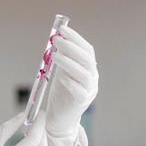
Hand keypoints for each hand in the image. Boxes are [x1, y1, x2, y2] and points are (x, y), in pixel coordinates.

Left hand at [46, 25, 97, 145]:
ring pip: (83, 73)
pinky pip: (79, 91)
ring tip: (54, 55)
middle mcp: (92, 77)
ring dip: (68, 62)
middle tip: (55, 40)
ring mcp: (89, 90)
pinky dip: (70, 82)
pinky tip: (60, 77)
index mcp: (88, 68)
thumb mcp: (61, 71)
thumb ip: (61, 58)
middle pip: (86, 59)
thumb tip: (56, 39)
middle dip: (70, 47)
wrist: (59, 116)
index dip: (76, 38)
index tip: (62, 29)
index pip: (87, 49)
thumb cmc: (60, 92)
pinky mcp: (82, 102)